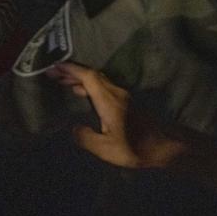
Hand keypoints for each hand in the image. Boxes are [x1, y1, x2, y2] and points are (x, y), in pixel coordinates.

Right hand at [50, 63, 186, 168]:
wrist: (164, 147)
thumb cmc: (135, 148)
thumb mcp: (105, 149)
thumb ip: (86, 138)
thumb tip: (74, 128)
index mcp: (109, 100)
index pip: (88, 77)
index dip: (71, 70)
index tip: (54, 66)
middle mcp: (116, 93)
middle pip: (92, 75)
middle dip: (72, 71)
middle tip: (52, 72)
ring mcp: (122, 96)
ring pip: (98, 80)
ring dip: (80, 78)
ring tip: (62, 81)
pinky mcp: (126, 102)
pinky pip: (103, 87)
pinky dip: (89, 86)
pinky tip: (82, 93)